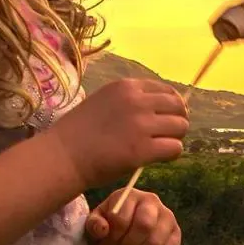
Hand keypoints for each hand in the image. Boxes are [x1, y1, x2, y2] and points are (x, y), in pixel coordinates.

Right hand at [48, 79, 188, 189]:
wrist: (62, 156)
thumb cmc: (79, 132)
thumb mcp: (104, 101)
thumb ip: (130, 101)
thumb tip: (162, 107)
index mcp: (126, 87)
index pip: (166, 90)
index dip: (171, 105)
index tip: (166, 117)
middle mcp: (137, 101)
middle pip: (179, 107)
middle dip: (177, 120)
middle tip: (166, 134)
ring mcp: (141, 125)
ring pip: (180, 127)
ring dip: (174, 138)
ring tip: (159, 146)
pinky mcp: (143, 149)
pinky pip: (175, 148)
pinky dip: (171, 154)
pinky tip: (157, 158)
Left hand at [87, 190, 181, 244]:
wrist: (122, 236)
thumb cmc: (107, 228)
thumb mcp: (94, 225)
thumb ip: (94, 225)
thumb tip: (102, 229)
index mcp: (130, 195)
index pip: (121, 218)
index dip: (111, 238)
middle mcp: (152, 201)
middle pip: (144, 225)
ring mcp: (167, 216)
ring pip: (156, 242)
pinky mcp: (175, 233)